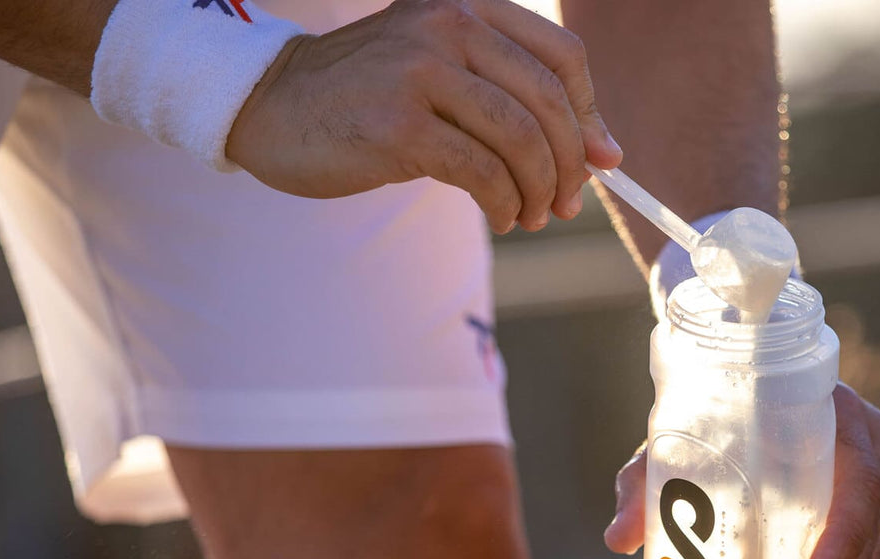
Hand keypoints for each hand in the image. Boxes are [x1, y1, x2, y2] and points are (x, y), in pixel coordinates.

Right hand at [226, 0, 621, 233]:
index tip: (598, 162)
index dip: (590, 116)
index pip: (563, 57)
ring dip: (539, 190)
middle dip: (570, 165)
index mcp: (467, 7)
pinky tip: (501, 216)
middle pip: (549, 103)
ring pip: (520, 140)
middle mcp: (447, 25)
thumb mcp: (443, 74)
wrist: (273, 105)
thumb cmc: (370, 98)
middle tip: (568, 203)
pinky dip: (504, 204)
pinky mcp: (399, 124)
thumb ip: (514, 97)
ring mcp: (421, 71)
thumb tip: (607, 154)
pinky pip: (482, 173)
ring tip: (531, 216)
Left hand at [605, 383, 879, 558]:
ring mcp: (871, 480)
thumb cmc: (710, 421)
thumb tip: (620, 539)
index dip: (844, 530)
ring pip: (875, 548)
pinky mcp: (863, 513)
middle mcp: (865, 445)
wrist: (737, 409)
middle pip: (872, 521)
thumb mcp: (677, 446)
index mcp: (834, 416)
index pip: (857, 475)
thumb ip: (645, 485)